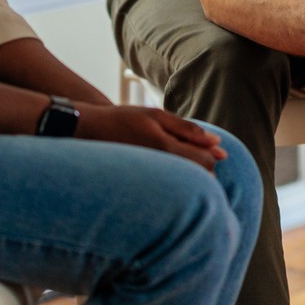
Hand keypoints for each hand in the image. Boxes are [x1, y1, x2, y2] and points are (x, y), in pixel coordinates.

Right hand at [77, 105, 227, 171]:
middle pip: (197, 178)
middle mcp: (158, 167)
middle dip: (205, 170)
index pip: (204, 162)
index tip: (215, 151)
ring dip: (190, 177)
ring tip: (182, 163)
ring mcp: (149, 179)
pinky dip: (174, 181)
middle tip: (201, 158)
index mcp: (165, 147)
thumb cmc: (123, 119)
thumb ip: (187, 129)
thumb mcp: (157, 116)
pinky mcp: (141, 186)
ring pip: (183, 186)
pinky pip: (167, 189)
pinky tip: (169, 172)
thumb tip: (217, 142)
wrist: (86, 132)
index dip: (213, 156)